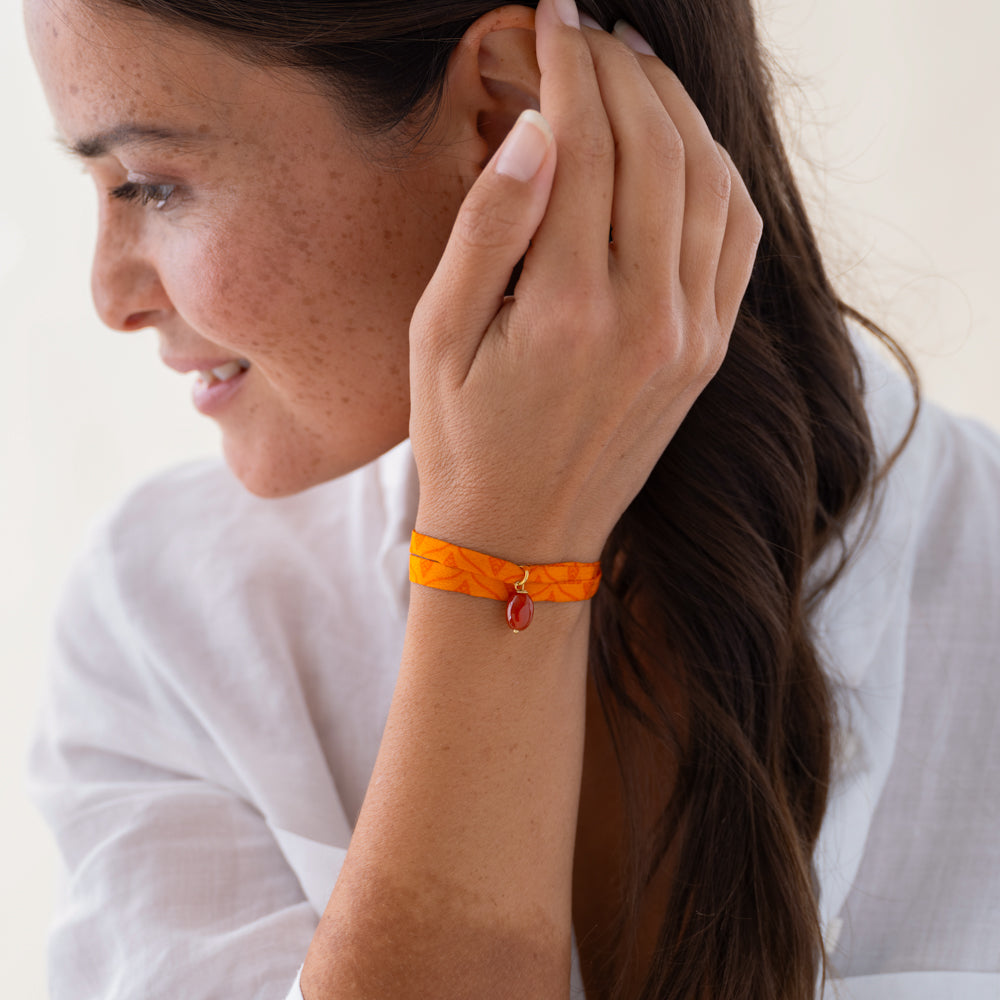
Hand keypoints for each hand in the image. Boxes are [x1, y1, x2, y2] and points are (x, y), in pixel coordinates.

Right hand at [409, 0, 761, 564]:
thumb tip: (533, 131)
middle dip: (619, 69)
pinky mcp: (707, 353)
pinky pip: (737, 237)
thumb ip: (486, 231)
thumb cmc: (463, 442)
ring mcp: (689, 336)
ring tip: (633, 72)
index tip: (552, 15)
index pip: (586, 143)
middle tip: (584, 31)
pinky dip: (717, 173)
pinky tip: (683, 147)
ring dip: (676, 110)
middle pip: (654, 146)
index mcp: (568, 308)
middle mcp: (646, 316)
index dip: (569, 63)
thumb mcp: (439, 339)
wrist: (523, 539)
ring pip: (708, 180)